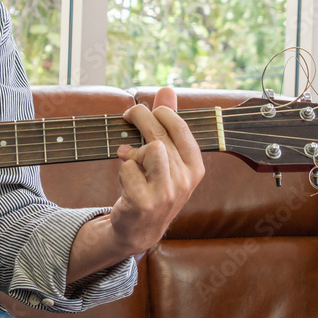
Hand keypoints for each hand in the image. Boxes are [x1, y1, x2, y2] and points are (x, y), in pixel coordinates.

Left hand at [110, 86, 204, 252]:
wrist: (139, 229)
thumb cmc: (151, 186)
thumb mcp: (165, 157)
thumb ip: (167, 123)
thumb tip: (167, 89)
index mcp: (195, 167)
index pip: (181, 127)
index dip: (162, 112)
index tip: (148, 110)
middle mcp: (185, 180)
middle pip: (158, 135)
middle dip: (138, 119)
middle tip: (126, 116)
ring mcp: (166, 193)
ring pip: (147, 150)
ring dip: (132, 151)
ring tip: (129, 158)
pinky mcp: (145, 202)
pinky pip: (128, 169)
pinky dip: (122, 170)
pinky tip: (126, 181)